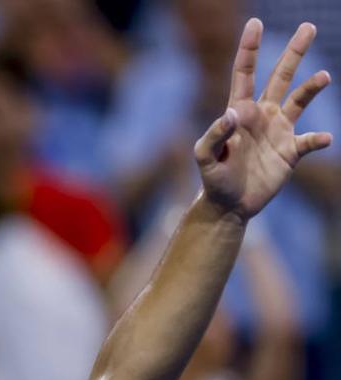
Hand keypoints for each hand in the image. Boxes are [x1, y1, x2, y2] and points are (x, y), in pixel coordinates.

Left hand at [195, 20, 332, 221]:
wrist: (229, 205)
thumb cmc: (213, 180)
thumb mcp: (205, 158)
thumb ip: (214, 135)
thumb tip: (232, 114)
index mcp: (240, 112)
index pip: (245, 74)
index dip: (249, 49)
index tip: (255, 23)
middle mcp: (262, 116)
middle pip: (280, 76)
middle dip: (294, 52)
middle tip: (309, 27)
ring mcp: (279, 132)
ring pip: (299, 100)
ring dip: (312, 88)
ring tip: (324, 76)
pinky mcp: (291, 152)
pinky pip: (309, 140)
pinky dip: (317, 139)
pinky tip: (323, 139)